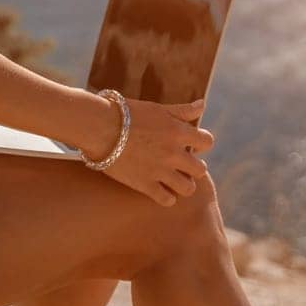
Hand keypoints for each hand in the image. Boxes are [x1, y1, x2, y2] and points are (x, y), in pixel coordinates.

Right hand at [96, 97, 213, 205]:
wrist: (98, 127)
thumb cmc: (126, 113)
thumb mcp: (158, 109)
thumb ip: (182, 110)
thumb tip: (203, 105)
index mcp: (178, 131)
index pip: (207, 142)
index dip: (200, 144)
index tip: (190, 144)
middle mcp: (174, 152)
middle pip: (200, 169)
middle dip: (193, 167)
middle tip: (181, 164)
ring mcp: (160, 171)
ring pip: (188, 188)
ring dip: (183, 184)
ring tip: (173, 179)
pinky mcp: (145, 185)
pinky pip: (168, 200)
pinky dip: (167, 197)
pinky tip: (160, 189)